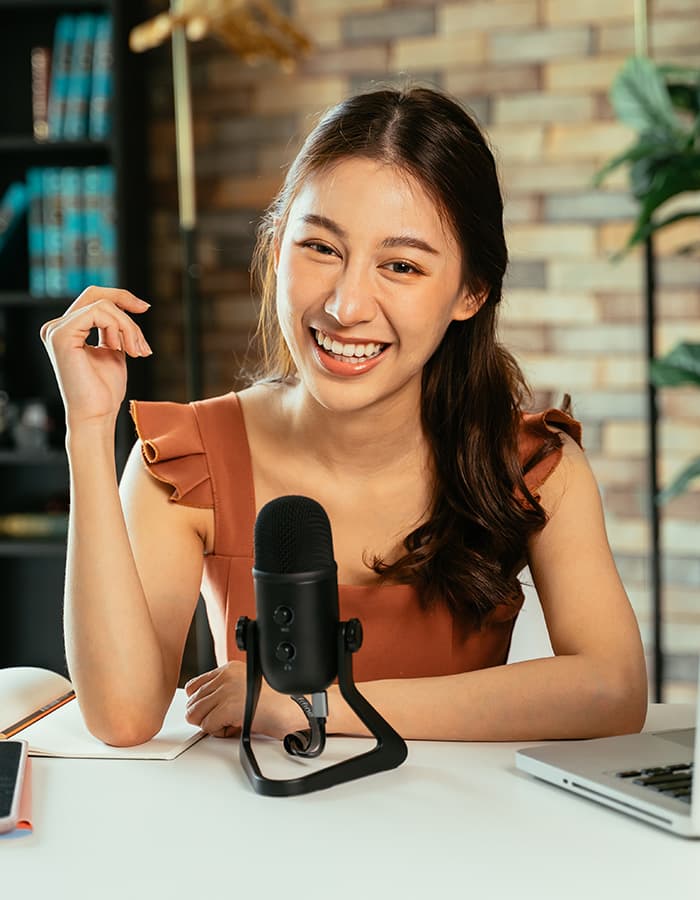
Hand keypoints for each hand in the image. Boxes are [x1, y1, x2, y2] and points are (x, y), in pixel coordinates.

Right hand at [40, 286, 151, 426]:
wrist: (96, 415)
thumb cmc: (105, 390)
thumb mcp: (113, 350)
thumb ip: (114, 329)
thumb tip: (127, 305)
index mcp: (67, 330)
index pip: (93, 300)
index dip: (121, 298)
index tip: (144, 308)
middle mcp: (56, 327)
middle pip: (93, 293)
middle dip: (124, 300)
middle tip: (145, 310)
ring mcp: (56, 330)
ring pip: (103, 306)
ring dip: (129, 327)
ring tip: (138, 351)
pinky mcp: (61, 335)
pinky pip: (99, 314)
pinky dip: (121, 328)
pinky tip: (127, 350)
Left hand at [184, 661, 306, 738]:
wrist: (300, 707)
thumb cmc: (283, 702)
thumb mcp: (249, 689)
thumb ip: (228, 692)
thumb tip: (209, 709)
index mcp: (231, 669)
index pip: (196, 685)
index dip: (202, 703)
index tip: (212, 712)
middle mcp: (226, 676)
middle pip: (193, 701)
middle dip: (206, 716)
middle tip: (225, 721)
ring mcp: (227, 690)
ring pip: (196, 714)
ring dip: (211, 724)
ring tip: (232, 724)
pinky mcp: (229, 706)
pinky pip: (207, 726)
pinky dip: (219, 733)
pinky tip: (236, 728)